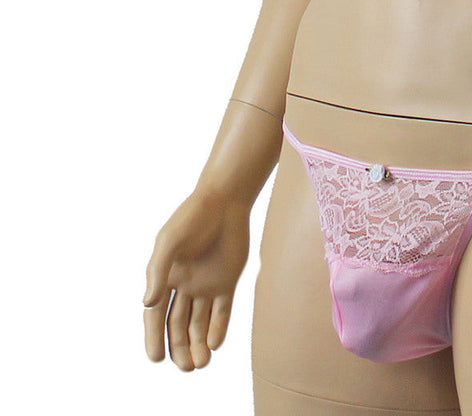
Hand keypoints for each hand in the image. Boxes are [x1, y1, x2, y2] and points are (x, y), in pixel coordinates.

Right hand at [143, 189, 250, 370]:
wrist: (225, 200)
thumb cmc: (191, 217)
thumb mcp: (169, 241)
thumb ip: (158, 271)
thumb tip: (147, 303)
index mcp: (165, 278)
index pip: (156, 316)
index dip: (154, 338)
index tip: (156, 359)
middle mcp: (184, 285)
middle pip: (179, 325)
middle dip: (180, 348)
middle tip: (185, 368)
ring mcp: (206, 284)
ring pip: (200, 322)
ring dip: (199, 344)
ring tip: (200, 364)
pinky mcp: (227, 280)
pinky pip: (222, 310)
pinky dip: (218, 328)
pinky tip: (215, 344)